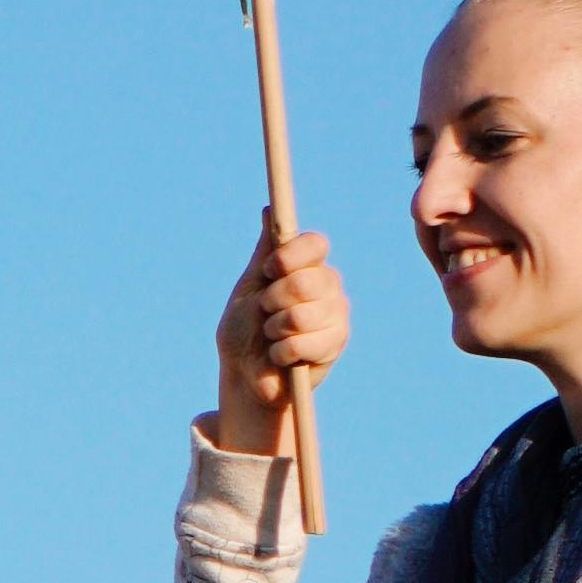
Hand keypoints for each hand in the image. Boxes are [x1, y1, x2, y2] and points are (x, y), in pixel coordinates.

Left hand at [211, 223, 347, 460]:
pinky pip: (304, 343)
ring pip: (302, 314)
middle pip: (306, 280)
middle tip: (265, 311)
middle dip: (273, 300)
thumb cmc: (245, 326)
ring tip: (272, 335)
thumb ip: (264, 251)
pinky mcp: (336, 343)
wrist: (246, 373)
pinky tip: (280, 355)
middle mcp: (327, 285)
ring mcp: (336, 314)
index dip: (290, 256)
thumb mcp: (249, 285)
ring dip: (274, 328)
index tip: (268, 271)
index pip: (314, 244)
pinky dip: (281, 351)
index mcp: (307, 265)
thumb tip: (269, 210)